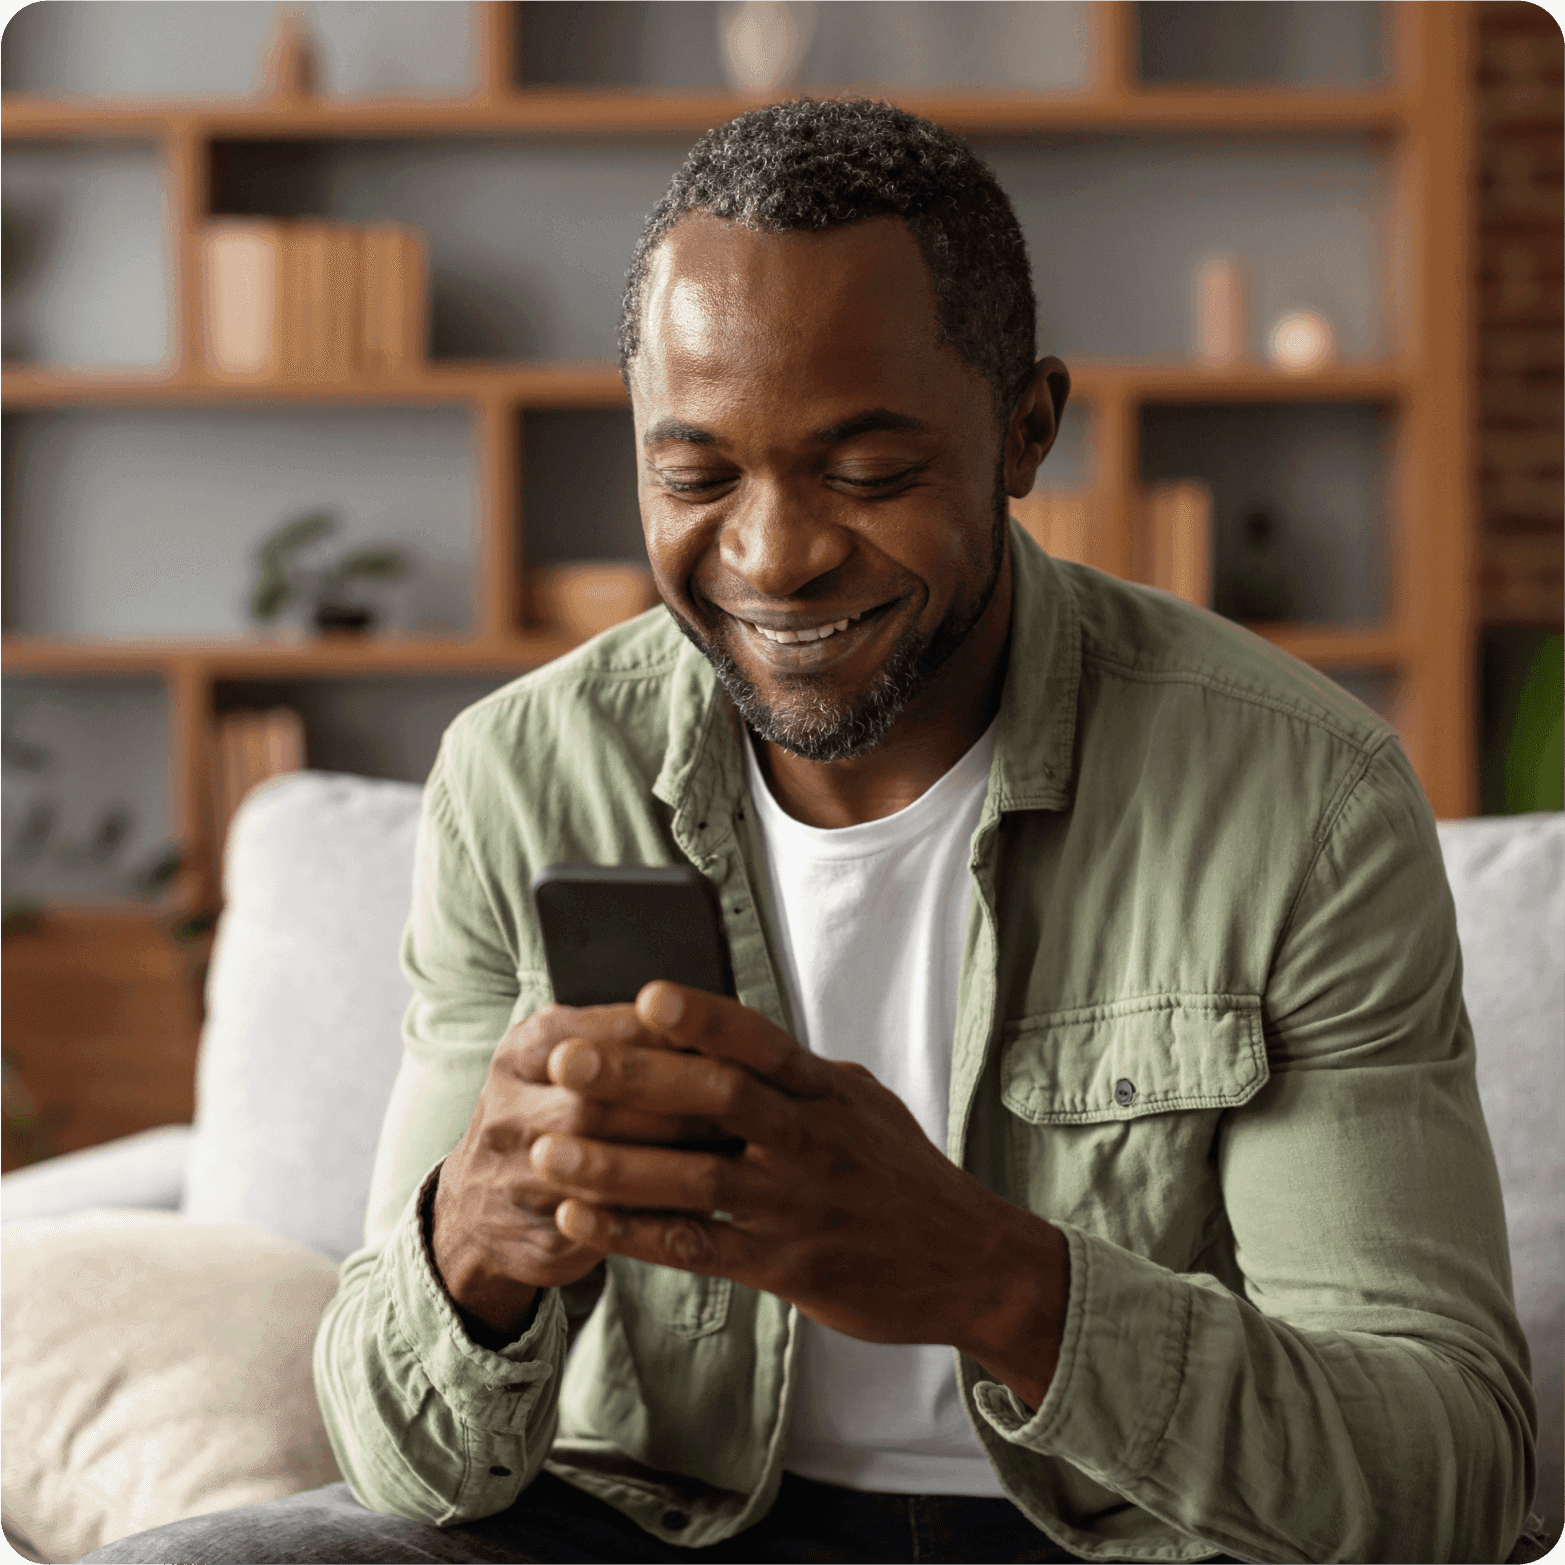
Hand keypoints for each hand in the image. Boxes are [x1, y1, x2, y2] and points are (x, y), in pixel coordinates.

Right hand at [430, 1000, 729, 1346]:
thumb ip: (623, 1040)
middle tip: (742, 1099)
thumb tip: (713, 1020)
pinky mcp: (537, 1233)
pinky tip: (705, 1202)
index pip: (606, 1033)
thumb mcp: (563, 1059)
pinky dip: (659, 1213)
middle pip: (601, 1101)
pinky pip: (606, 1224)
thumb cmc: (548, 1115)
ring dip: (674, 1158)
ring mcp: (516, 1175)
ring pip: (603, 1167)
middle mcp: (510, 1107)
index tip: (727, 1038)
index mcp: (526, 1049)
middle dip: (677, 1102)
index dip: (670, 1037)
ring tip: (732, 1146)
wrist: (477, 1211)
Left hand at [529, 982, 1068, 1402]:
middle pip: (718, 1097)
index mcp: (828, 1091)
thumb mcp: (862, 1103)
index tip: (644, 995)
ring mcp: (798, 1204)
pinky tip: (580, 1222)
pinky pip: (699, 1248)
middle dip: (637, 1077)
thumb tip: (725, 1030)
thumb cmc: (903, 1174)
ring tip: (548, 1151)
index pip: (761, 1041)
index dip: (703, 1018)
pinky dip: (635, 1235)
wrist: (971, 1263)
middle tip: (566, 1061)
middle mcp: (812, 1139)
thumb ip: (795, 1072)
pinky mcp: (787, 1266)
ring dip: (616, 1166)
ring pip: (697, 1178)